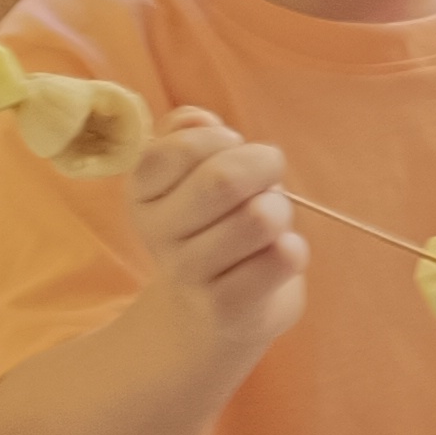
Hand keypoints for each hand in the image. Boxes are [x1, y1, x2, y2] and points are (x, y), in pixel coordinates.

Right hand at [123, 105, 303, 353]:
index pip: (179, 147)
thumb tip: (200, 120)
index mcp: (142, 191)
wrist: (211, 314)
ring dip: (281, 211)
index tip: (232, 149)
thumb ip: (190, 134)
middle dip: (263, 167)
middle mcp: (157, 233)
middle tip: (268, 180)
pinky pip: (281, 258)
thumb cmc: (213, 225)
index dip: (221, 140)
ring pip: (260, 218)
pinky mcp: (226, 307)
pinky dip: (293, 249)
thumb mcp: (194, 174)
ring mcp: (189, 274)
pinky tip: (278, 256)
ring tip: (270, 222)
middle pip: (224, 180)